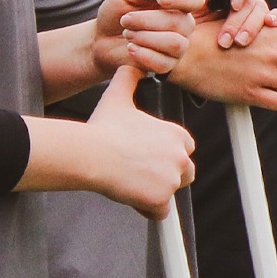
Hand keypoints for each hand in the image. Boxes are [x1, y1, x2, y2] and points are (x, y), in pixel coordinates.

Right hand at [85, 66, 195, 218]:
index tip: (145, 156)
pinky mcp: (161, 198)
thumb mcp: (118, 97)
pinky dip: (147, 210)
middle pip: (184, 172)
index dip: (165, 155)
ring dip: (154, 192)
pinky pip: (161, 212)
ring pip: (170, 192)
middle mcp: (181, 155)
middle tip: (138, 172)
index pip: (184, 149)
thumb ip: (128, 79)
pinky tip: (130, 196)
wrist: (91, 152)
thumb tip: (131, 65)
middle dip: (165, 175)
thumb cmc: (103, 128)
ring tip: (130, 182)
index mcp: (177, 134)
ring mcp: (173, 178)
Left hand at [93, 0, 196, 77]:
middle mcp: (183, 24)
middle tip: (127, 20)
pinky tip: (131, 48)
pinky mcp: (167, 64)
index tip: (161, 0)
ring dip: (146, 38)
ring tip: (128, 35)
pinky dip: (144, 55)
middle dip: (148, 21)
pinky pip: (164, 63)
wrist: (102, 37)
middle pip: (181, 23)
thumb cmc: (117, 13)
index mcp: (177, 3)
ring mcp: (177, 46)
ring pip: (175, 44)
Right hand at [169, 18, 276, 108]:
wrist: (184, 55)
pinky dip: (276, 100)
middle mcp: (270, 52)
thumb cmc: (207, 37)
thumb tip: (276, 26)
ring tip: (271, 81)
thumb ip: (262, 27)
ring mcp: (262, 74)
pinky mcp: (251, 94)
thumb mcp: (238, 20)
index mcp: (269, 32)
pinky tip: (264, 94)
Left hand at [198, 0, 276, 48]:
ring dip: (251, 27)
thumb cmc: (193, 22)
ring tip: (239, 42)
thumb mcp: (195, 5)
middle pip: (253, 0)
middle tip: (226, 39)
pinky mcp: (265, 26)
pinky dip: (276, 19)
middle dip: (239, 20)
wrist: (191, 45)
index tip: (234, 5)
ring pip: (263, 12)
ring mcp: (258, 10)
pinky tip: (269, 26)